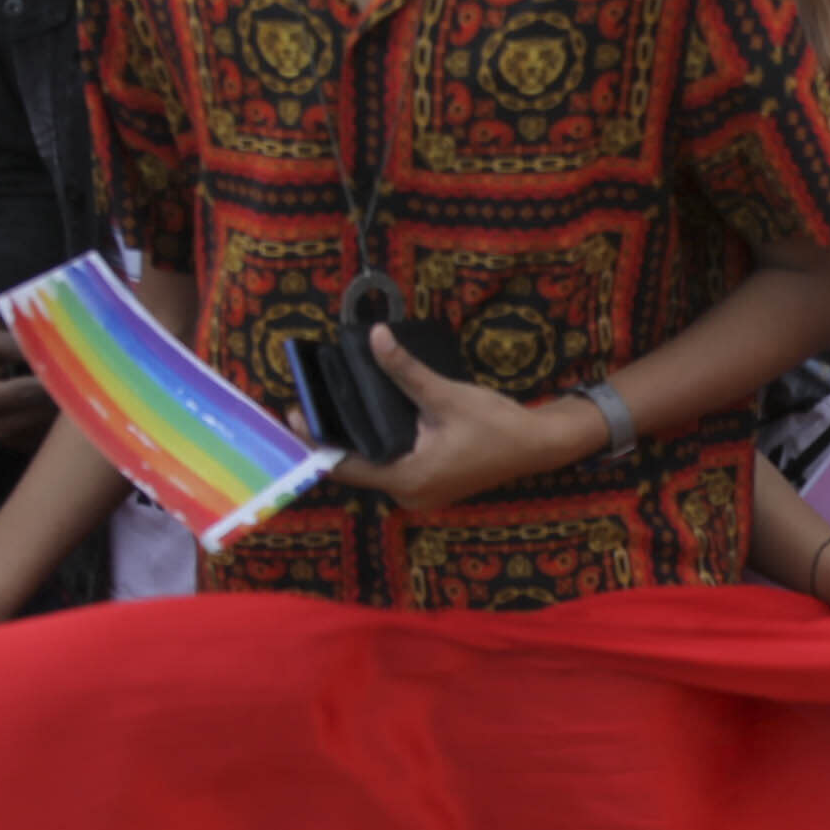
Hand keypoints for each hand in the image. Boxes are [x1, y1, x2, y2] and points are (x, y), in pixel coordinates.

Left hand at [325, 326, 592, 510]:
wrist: (539, 444)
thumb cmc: (495, 425)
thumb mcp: (445, 395)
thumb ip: (405, 370)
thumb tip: (375, 336)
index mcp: (407, 478)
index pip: (346, 466)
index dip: (315, 441)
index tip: (291, 416)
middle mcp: (408, 493)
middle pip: (357, 468)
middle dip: (332, 439)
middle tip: (306, 406)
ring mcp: (420, 493)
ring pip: (375, 468)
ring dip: (354, 442)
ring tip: (328, 410)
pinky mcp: (431, 485)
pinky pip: (392, 466)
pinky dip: (377, 446)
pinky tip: (365, 420)